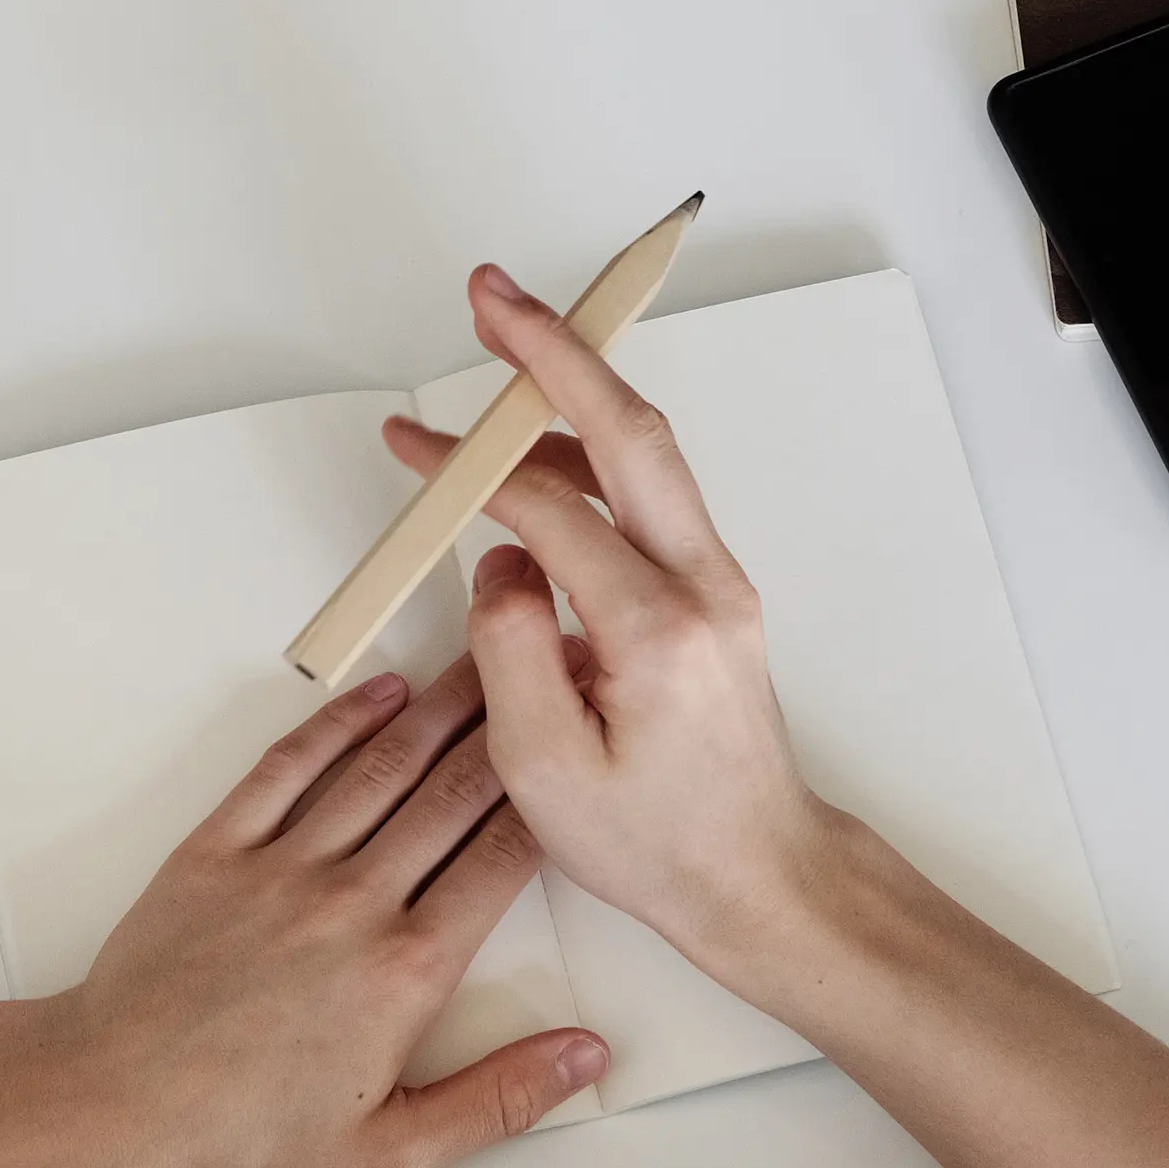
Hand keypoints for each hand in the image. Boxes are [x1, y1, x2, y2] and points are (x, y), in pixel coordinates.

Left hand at [49, 657, 607, 1167]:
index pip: (501, 860)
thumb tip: (584, 1059)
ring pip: (381, 767)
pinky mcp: (217, 852)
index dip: (548, 800)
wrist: (113, 1109)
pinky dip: (336, 723)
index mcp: (406, 971)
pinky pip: (288, 768)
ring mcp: (282, 869)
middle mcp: (352, 903)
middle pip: (452, 794)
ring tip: (479, 663)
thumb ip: (501, 1099)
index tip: (576, 756)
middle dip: (507, 731)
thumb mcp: (392, 1153)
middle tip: (546, 676)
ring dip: (438, 709)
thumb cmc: (240, 1141)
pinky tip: (377, 696)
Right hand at [378, 265, 833, 987]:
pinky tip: (540, 449)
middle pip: (629, 431)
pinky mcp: (713, 591)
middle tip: (490, 292)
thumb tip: (500, 557)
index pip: (550, 510)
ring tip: (507, 343)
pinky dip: (595, 448)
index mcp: (654, 631)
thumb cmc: (657, 843)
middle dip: (556, 350)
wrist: (761, 875)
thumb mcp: (546, 773)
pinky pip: (650, 494)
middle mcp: (703, 586)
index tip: (408, 441)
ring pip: (646, 452)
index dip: (469, 465)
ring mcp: (718, 582)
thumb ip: (508, 650)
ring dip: (576, 389)